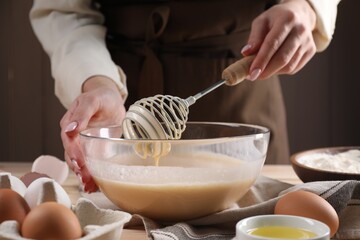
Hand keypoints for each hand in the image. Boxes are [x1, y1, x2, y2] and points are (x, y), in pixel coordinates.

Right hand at [60, 76, 125, 192]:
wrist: (112, 100)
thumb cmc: (101, 97)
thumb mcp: (92, 100)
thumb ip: (82, 113)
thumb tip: (70, 129)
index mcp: (70, 123)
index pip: (69, 140)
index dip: (73, 152)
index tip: (79, 162)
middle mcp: (75, 136)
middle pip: (72, 155)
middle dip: (78, 169)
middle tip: (85, 180)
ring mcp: (84, 144)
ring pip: (80, 162)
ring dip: (84, 175)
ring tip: (90, 187)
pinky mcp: (94, 150)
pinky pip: (91, 164)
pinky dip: (93, 175)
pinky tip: (96, 186)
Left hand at [241, 0, 316, 79]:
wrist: (298, 14)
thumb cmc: (275, 20)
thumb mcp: (261, 22)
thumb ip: (254, 38)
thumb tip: (246, 53)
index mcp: (287, 19)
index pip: (273, 43)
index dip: (261, 60)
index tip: (252, 72)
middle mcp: (300, 30)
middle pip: (282, 58)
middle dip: (266, 71)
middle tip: (253, 76)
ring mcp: (308, 42)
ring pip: (288, 66)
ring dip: (272, 72)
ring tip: (261, 69)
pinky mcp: (310, 51)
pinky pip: (293, 68)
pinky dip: (280, 70)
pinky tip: (273, 65)